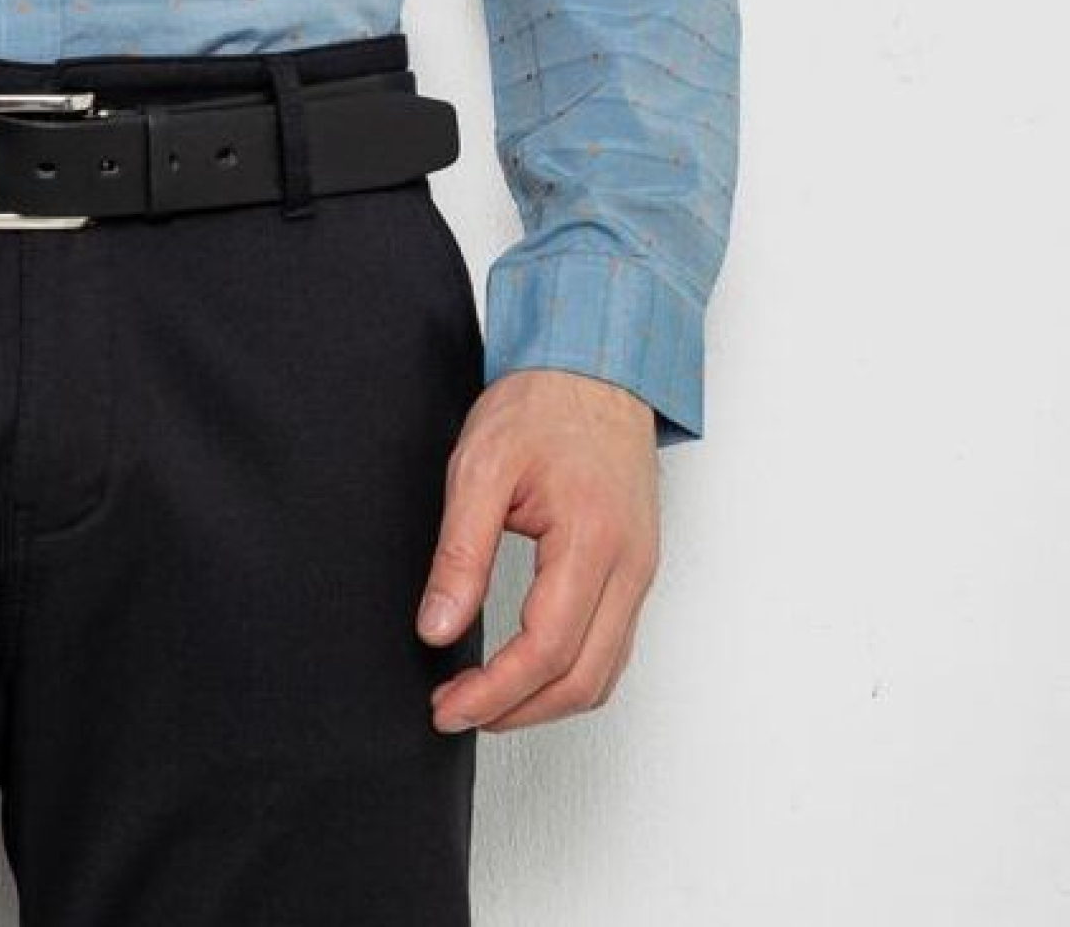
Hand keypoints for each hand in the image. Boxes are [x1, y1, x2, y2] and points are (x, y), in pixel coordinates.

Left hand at [414, 367, 660, 733]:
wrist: (595, 365)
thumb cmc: (541, 404)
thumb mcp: (480, 467)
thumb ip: (460, 554)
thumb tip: (437, 629)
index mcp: (591, 540)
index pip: (546, 649)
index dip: (494, 693)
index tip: (447, 706)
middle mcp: (630, 567)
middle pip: (583, 680)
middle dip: (515, 711)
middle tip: (455, 711)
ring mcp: (640, 571)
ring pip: (603, 673)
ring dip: (544, 702)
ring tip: (484, 700)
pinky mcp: (637, 569)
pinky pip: (612, 646)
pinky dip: (569, 675)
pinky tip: (527, 671)